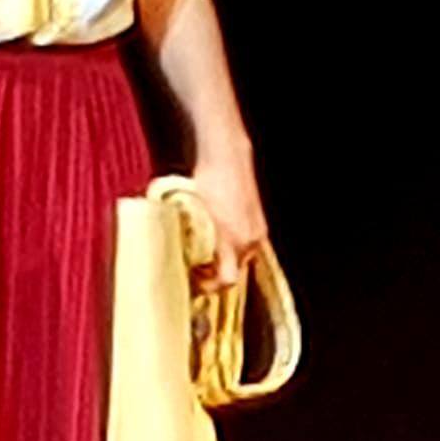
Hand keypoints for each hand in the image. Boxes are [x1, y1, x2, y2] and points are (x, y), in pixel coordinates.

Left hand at [191, 155, 269, 292]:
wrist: (227, 154)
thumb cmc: (209, 180)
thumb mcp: (195, 214)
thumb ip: (193, 241)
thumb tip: (181, 258)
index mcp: (236, 241)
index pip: (226, 281)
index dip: (208, 287)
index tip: (193, 280)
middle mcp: (251, 240)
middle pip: (236, 271)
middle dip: (215, 274)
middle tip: (195, 269)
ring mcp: (257, 230)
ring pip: (241, 258)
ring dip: (224, 260)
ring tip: (205, 253)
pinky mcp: (258, 220)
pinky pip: (246, 244)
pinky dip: (232, 247)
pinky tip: (217, 237)